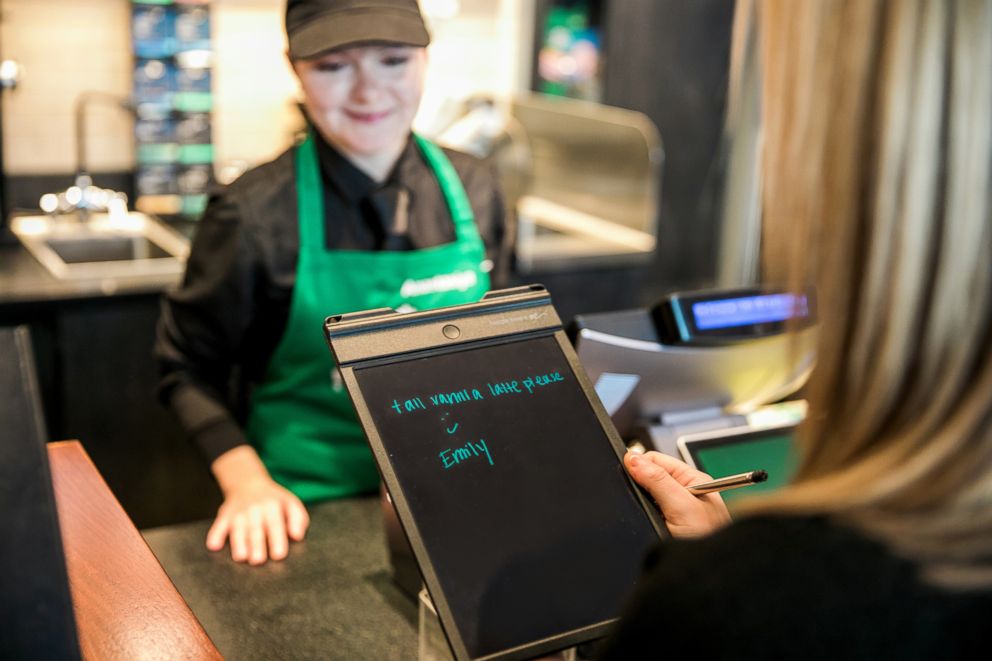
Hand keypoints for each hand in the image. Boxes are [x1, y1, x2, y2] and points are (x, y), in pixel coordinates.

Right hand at [207, 445, 309, 564]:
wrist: (248, 484)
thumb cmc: (274, 501)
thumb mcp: (291, 503)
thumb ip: (298, 519)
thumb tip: (298, 536)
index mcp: (273, 506)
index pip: (276, 524)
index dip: (277, 539)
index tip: (279, 555)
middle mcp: (255, 509)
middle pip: (256, 529)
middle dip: (257, 545)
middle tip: (259, 560)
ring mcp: (238, 513)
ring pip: (238, 530)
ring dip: (238, 543)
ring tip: (241, 557)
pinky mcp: (224, 516)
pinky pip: (218, 525)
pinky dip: (215, 535)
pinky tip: (214, 546)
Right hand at [624, 450, 730, 538]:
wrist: (711, 578)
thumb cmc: (709, 542)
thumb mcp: (682, 507)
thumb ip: (658, 480)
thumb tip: (634, 459)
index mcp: (692, 481)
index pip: (657, 460)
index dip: (639, 464)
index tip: (627, 472)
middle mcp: (684, 494)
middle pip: (650, 477)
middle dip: (639, 485)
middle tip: (640, 501)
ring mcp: (675, 512)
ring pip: (647, 498)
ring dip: (641, 504)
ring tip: (647, 517)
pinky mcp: (667, 528)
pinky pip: (647, 515)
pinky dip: (642, 518)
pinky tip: (646, 526)